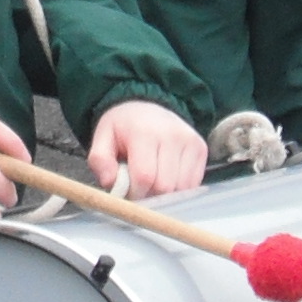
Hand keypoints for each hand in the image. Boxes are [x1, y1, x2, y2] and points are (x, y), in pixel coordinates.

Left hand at [86, 103, 208, 197]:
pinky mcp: (201, 149)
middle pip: (164, 186)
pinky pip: (193, 184)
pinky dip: (179, 189)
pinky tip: (167, 177)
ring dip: (165, 194)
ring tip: (153, 182)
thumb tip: (110, 182)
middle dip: (150, 195)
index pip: (144, 177)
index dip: (135, 193)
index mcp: (144, 132)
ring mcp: (190, 141)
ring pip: (181, 188)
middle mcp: (172, 135)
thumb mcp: (102, 137)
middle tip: (140, 188)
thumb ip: (100, 161)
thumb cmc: (123, 127)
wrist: (148, 106)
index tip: (128, 192)